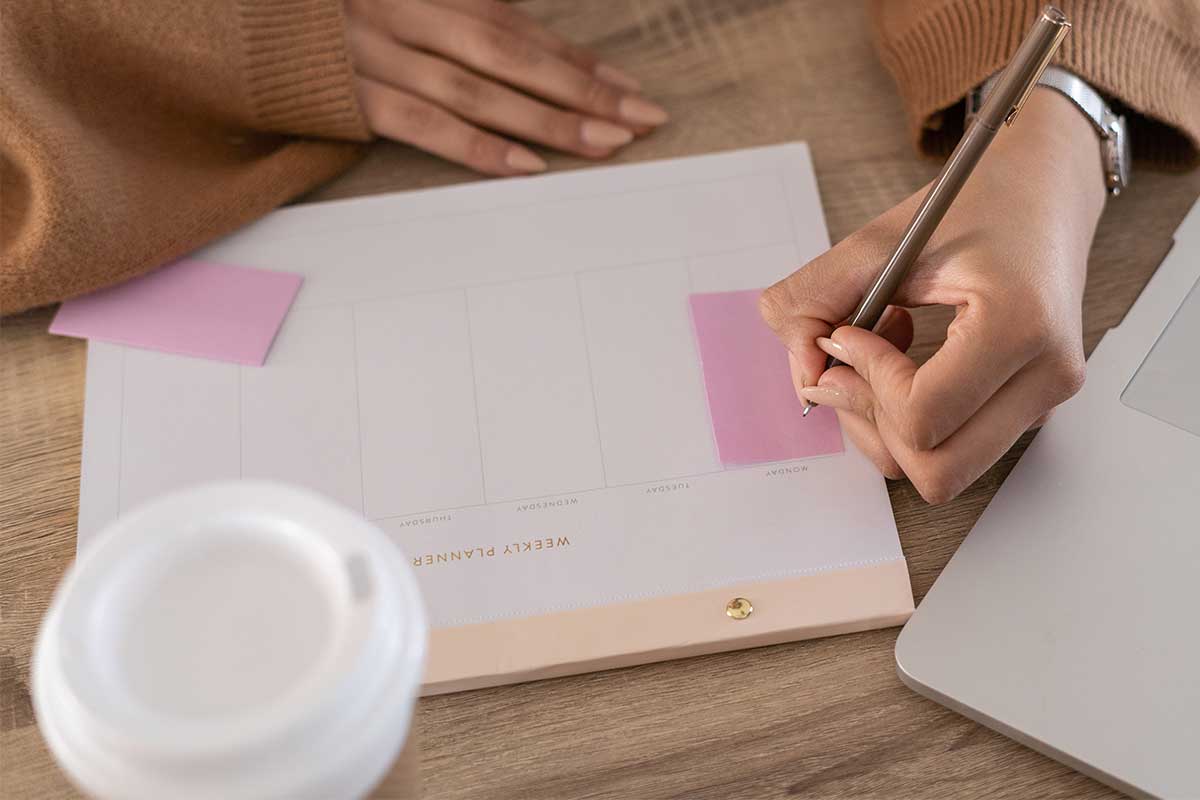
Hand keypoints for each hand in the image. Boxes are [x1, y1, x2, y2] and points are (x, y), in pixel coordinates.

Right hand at [344, 0, 667, 174]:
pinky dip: (478, 145)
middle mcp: (408, 11)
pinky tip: (527, 166)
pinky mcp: (349, 95)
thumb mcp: (389, 5)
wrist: (221, 22)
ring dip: (549, 120)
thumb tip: (517, 57)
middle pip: (513, 55)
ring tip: (606, 146)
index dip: (575, 60)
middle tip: (644, 120)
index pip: (517, 26)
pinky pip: (425, 122)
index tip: (628, 89)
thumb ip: (448, 22)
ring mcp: (379, 52)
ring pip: (480, 89)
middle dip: (584, 90)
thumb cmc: (314, 21)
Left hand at [759, 89, 1106, 503]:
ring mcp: (1045, 399)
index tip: (848, 333)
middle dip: (871, 419)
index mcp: (1019, 326)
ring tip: (882, 349)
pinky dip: (911, 419)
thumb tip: (801, 374)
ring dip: (888, 422)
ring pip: (941, 470)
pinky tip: (908, 356)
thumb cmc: (975, 201)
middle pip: (935, 469)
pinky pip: (954, 447)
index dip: (864, 382)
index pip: (920, 417)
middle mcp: (1045, 375)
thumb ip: (816, 300)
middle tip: (848, 359)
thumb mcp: (884, 239)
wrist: (1047, 186)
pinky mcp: (1031, 407)